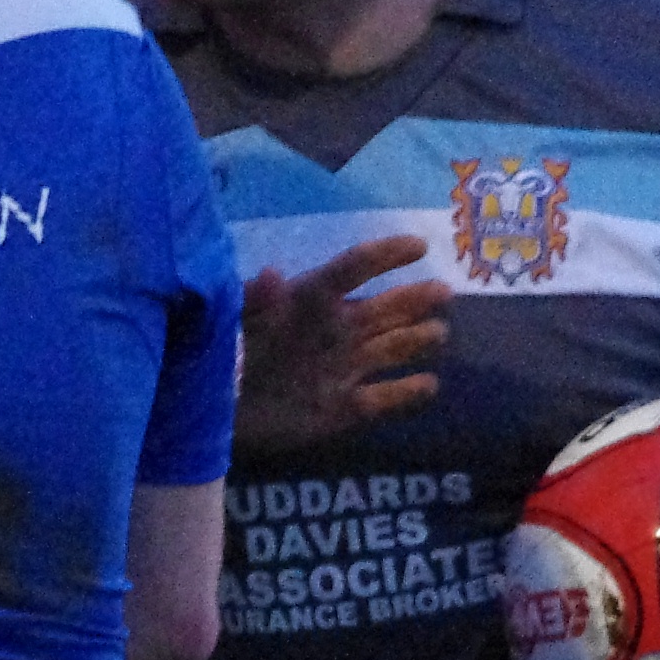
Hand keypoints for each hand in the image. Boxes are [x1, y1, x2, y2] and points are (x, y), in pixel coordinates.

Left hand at [235, 235, 452, 457]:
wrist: (215, 413)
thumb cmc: (226, 355)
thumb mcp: (236, 323)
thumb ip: (256, 301)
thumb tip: (270, 274)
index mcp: (311, 302)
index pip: (353, 269)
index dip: (385, 255)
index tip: (418, 247)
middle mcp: (335, 331)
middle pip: (384, 308)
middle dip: (414, 299)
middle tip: (444, 291)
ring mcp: (343, 370)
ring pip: (391, 349)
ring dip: (416, 340)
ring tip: (438, 334)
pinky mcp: (343, 409)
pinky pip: (384, 400)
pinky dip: (407, 393)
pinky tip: (428, 384)